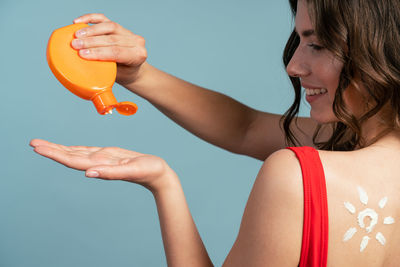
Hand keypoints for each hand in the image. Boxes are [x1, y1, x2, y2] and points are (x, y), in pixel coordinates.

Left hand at [30, 139, 176, 192]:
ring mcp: (102, 160)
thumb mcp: (131, 170)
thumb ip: (110, 173)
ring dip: (59, 149)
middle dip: (51, 150)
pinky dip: (74, 149)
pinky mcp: (109, 156)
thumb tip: (87, 173)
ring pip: (76, 154)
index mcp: (100, 166)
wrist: (158, 174)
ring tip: (42, 144)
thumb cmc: (148, 171)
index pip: (72, 160)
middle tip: (33, 143)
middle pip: (70, 156)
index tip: (38, 148)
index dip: (55, 154)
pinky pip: (87, 152)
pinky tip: (67, 149)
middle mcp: (98, 163)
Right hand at [71, 13, 147, 87]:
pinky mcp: (118, 26)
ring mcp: (128, 32)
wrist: (133, 69)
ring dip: (90, 31)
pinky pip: (104, 19)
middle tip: (75, 45)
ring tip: (76, 35)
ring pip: (109, 26)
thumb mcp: (117, 76)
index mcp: (138, 55)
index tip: (82, 54)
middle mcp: (136, 41)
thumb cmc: (124, 74)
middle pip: (111, 39)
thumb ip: (106, 68)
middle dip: (91, 42)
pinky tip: (79, 21)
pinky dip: (91, 18)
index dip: (98, 52)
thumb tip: (85, 64)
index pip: (117, 52)